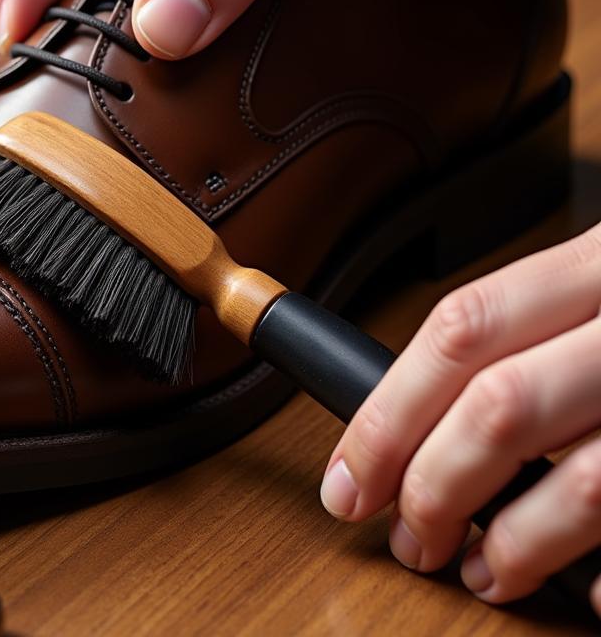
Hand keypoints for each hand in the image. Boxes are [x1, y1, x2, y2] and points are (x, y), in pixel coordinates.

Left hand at [321, 225, 600, 613]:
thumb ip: (534, 334)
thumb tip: (421, 416)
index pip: (461, 330)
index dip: (390, 412)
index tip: (349, 477)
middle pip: (505, 405)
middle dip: (437, 484)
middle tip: (408, 536)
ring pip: (589, 479)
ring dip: (517, 543)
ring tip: (481, 571)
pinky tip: (593, 595)